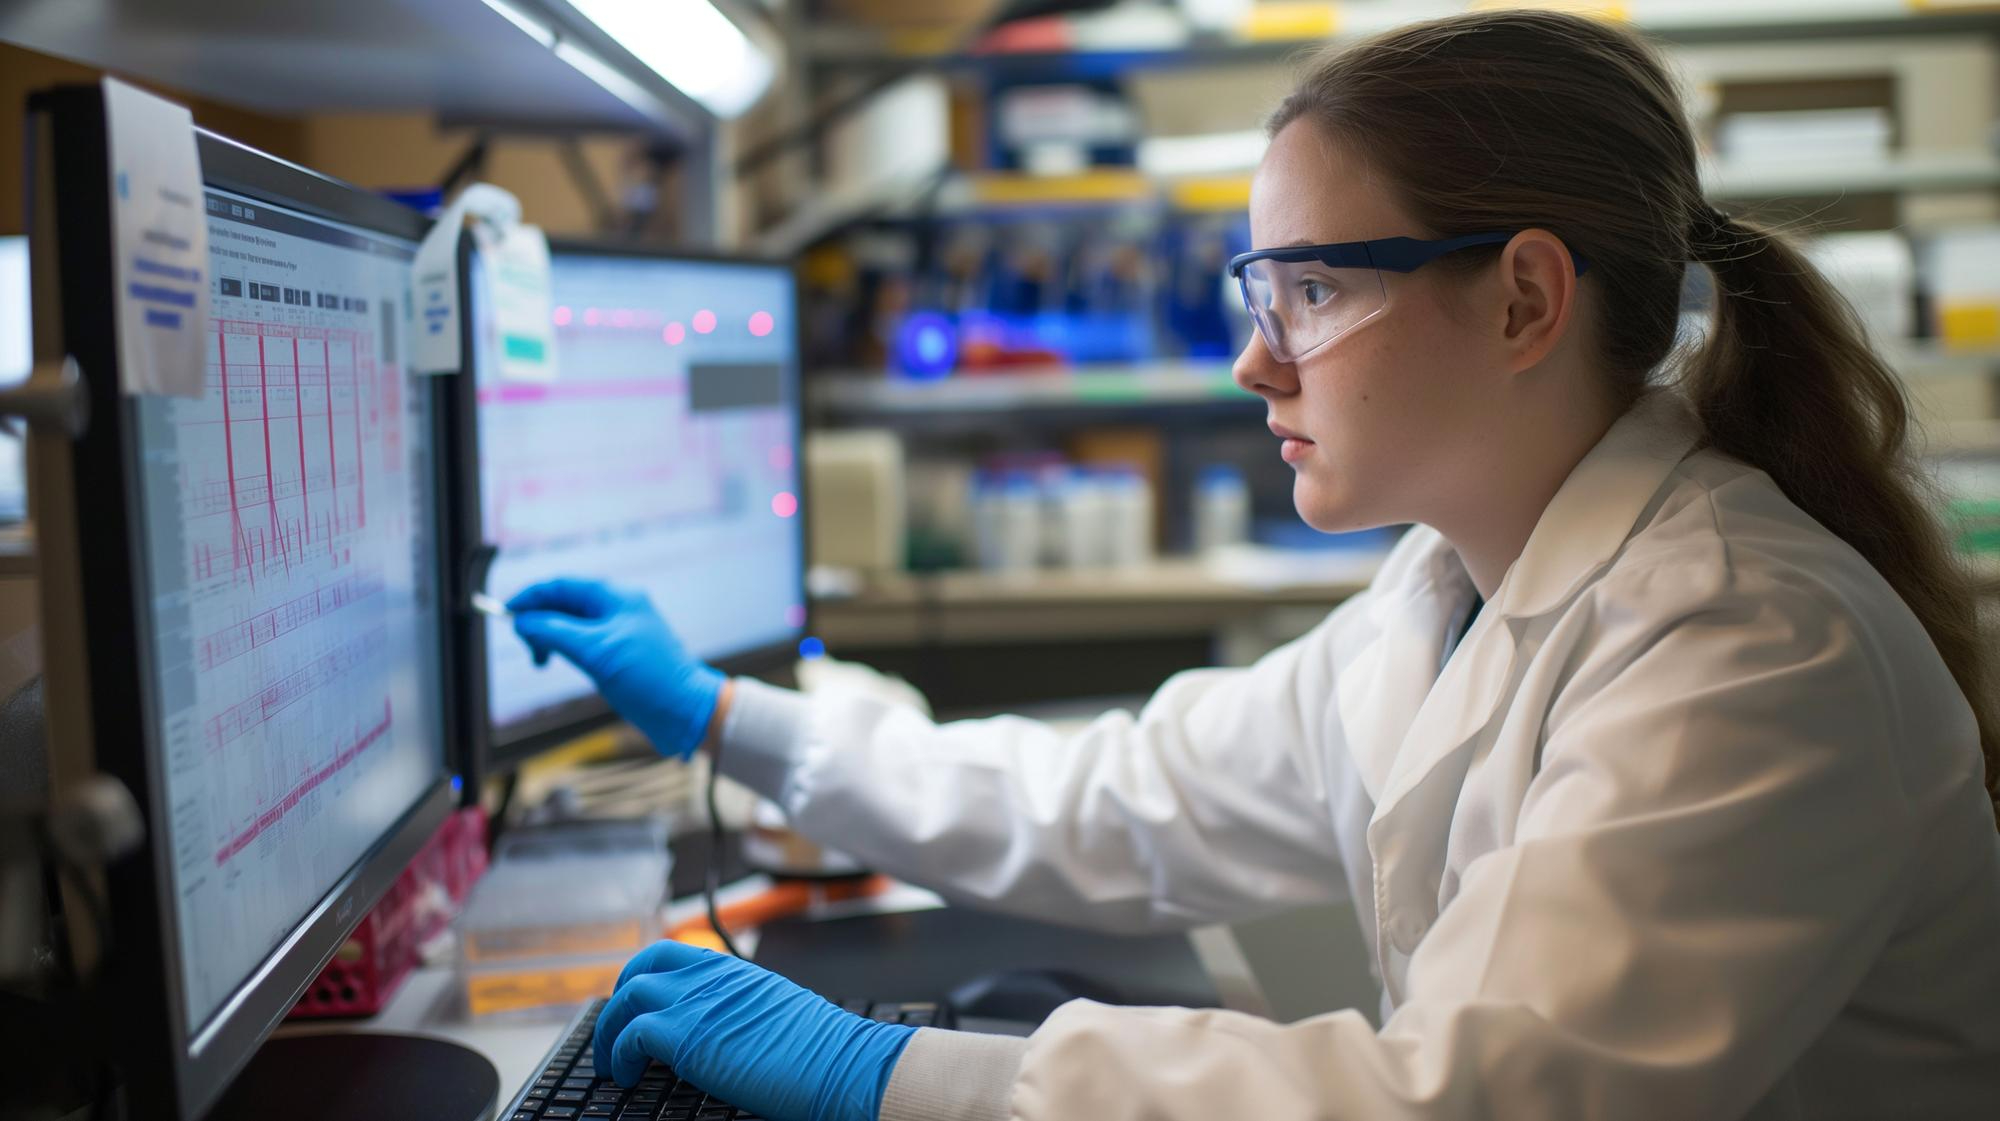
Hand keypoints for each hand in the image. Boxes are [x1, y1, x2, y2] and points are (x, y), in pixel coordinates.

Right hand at [508, 578, 723, 758]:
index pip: (562, 586)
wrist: (686, 711)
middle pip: (564, 603)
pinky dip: (565, 650)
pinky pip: (583, 642)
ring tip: (541, 662)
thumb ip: (555, 632)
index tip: (505, 613)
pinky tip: (561, 663)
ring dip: (550, 638)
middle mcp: (618, 608)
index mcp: (615, 597)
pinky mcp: (620, 653)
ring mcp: (620, 631)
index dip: (530, 597)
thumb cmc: (648, 678)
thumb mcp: (595, 652)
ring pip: (571, 625)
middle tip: (529, 650)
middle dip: (540, 621)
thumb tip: (523, 621)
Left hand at [595, 940, 916, 1120]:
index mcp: (736, 972)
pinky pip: (632, 1034)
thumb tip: (727, 1033)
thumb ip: (745, 1012)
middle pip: (643, 967)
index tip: (635, 1001)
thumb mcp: (780, 1014)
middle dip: (619, 999)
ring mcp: (699, 1002)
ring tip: (612, 1064)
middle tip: (612, 1032)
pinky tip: (626, 1077)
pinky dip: (619, 1056)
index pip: (674, 955)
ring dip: (610, 1032)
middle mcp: (713, 977)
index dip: (645, 975)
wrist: (842, 1064)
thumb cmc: (825, 1053)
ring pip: (628, 996)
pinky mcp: (688, 1036)